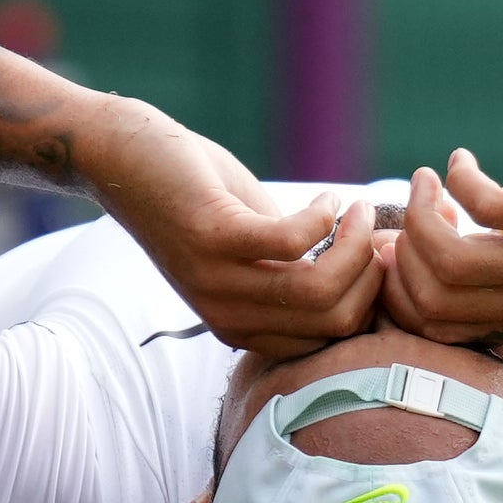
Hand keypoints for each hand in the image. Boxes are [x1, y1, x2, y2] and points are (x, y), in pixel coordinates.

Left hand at [80, 102, 381, 357]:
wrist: (123, 162)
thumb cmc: (196, 197)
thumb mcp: (251, 247)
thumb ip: (297, 264)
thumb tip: (367, 261)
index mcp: (241, 327)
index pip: (329, 341)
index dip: (369, 300)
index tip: (380, 257)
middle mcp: (228, 316)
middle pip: (335, 321)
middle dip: (372, 275)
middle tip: (373, 232)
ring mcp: (217, 281)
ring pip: (319, 290)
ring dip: (354, 244)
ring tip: (355, 211)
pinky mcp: (212, 238)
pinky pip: (292, 242)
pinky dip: (322, 216)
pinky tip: (325, 197)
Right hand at [382, 90, 502, 344]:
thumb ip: (482, 264)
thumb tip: (396, 251)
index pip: (434, 328)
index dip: (397, 283)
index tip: (395, 240)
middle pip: (434, 297)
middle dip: (404, 246)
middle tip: (417, 203)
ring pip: (450, 259)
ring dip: (422, 211)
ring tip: (430, 180)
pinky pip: (483, 205)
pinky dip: (459, 177)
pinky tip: (462, 160)